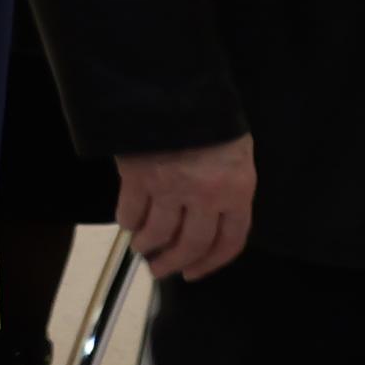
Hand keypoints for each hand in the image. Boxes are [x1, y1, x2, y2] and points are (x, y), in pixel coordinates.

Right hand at [116, 133, 256, 281]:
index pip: (229, 242)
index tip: (195, 273)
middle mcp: (205, 196)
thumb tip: (208, 218)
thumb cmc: (210, 121)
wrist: (175, 91)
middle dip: (174, 263)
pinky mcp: (138, 177)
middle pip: (191, 244)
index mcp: (236, 191)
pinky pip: (130, 210)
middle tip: (162, 271)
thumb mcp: (235, 155)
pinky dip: (128, 221)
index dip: (211, 263)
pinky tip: (128, 223)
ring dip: (148, 245)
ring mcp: (170, 187)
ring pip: (158, 233)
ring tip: (142, 248)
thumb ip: (227, 189)